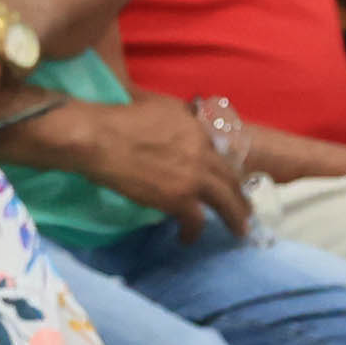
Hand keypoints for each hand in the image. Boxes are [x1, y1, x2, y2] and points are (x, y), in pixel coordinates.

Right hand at [50, 93, 253, 236]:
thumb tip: (185, 115)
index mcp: (196, 129)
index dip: (226, 169)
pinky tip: (187, 238)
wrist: (99, 138)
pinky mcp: (179, 198)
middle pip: (231, 177)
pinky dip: (193, 231)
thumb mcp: (157, 106)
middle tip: (246, 209)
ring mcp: (193, 176)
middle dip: (240, 195)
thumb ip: (177, 116)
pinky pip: (197, 220)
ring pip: (225, 201)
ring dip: (234, 217)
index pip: (221, 152)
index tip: (228, 180)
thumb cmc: (117, 120)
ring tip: (238, 229)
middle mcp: (202, 151)